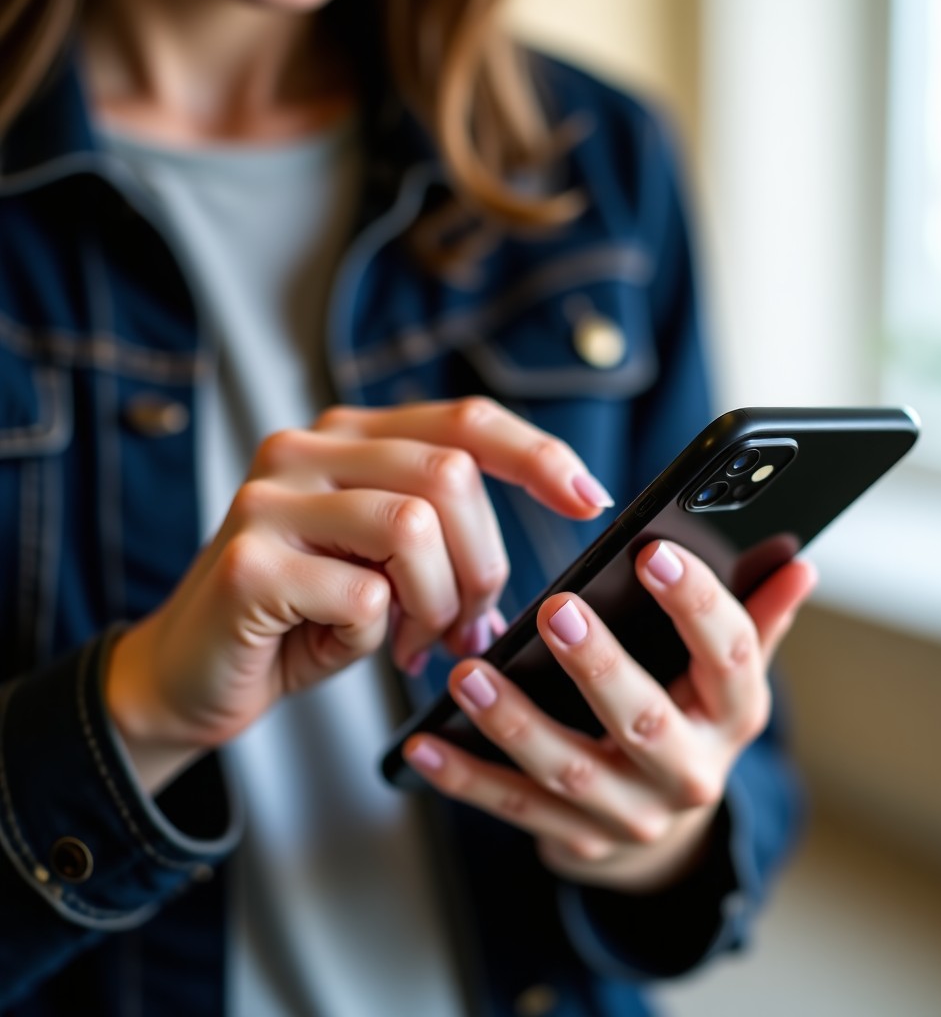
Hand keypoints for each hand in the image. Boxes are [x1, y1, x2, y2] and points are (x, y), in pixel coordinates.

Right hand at [105, 398, 612, 791]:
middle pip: (450, 476)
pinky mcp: (250, 562)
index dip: (537, 455)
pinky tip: (355, 645)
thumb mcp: (389, 562)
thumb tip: (556, 522)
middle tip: (465, 623)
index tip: (591, 500)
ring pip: (413, 526)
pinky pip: (365, 595)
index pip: (464, 419)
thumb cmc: (306, 618)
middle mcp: (306, 448)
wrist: (195, 676)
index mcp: (349, 435)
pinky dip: (382, 635)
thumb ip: (448, 531)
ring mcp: (271, 498)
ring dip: (437, 603)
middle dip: (483, 565)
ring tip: (418, 640)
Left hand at [403, 541, 816, 892]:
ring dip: (515, 724)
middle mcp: (688, 771)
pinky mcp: (576, 838)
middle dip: (601, 669)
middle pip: (647, 722)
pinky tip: (424, 747)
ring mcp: (630, 813)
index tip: (656, 553)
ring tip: (468, 674)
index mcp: (732, 716)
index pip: (731, 657)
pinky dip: (466, 779)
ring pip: (569, 769)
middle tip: (557, 612)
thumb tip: (801, 564)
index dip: (698, 606)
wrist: (663, 829)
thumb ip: (757, 620)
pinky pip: (515, 807)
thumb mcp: (728, 679)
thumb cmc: (690, 722)